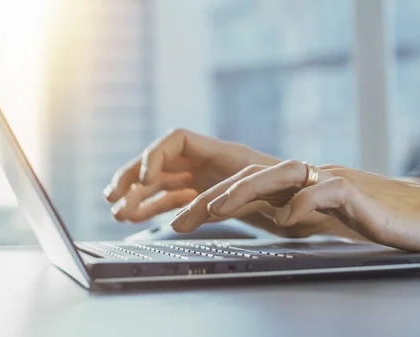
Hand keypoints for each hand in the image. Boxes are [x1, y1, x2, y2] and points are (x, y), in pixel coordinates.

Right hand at [104, 128, 278, 222]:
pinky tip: (133, 216)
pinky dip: (151, 207)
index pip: (177, 140)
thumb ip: (246, 189)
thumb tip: (214, 207)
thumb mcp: (274, 184)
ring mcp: (203, 179)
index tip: (146, 178)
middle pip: (161, 161)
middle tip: (112, 196)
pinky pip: (171, 199)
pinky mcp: (203, 197)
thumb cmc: (294, 187)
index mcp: (222, 152)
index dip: (156, 156)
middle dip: (133, 176)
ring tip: (116, 212)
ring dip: (137, 195)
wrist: (306, 199)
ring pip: (161, 183)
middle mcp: (208, 162)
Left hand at [169, 160, 419, 253]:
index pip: (251, 188)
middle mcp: (316, 179)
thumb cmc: (389, 225)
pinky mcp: (361, 193)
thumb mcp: (334, 226)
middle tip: (180, 220)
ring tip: (214, 210)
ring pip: (280, 176)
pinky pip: (325, 191)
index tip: (184, 222)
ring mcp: (337, 182)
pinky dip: (303, 204)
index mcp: (307, 188)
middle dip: (213, 197)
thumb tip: (271, 222)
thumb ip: (304, 220)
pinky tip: (288, 219)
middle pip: (255, 177)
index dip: (214, 201)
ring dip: (244, 192)